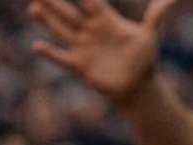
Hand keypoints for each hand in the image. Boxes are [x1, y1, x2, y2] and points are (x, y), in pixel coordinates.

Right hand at [29, 0, 177, 106]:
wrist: (139, 88)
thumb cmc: (146, 60)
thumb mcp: (151, 34)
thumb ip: (158, 14)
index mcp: (106, 20)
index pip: (89, 0)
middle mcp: (91, 32)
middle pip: (69, 12)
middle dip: (55, 1)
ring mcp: (84, 48)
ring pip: (61, 30)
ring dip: (47, 20)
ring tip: (34, 7)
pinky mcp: (80, 66)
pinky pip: (62, 58)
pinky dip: (50, 53)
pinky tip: (37, 46)